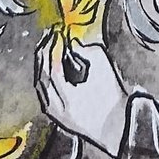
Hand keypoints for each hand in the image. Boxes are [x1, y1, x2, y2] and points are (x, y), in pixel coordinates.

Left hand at [35, 29, 127, 156]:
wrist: (118, 126)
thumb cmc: (114, 97)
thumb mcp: (105, 69)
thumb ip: (87, 52)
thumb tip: (72, 42)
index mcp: (71, 99)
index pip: (54, 68)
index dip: (54, 48)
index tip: (57, 32)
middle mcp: (58, 109)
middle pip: (43, 76)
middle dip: (44, 52)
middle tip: (48, 35)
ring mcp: (55, 113)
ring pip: (40, 84)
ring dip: (41, 63)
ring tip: (45, 46)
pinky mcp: (56, 114)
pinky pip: (42, 92)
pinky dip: (42, 76)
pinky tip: (45, 64)